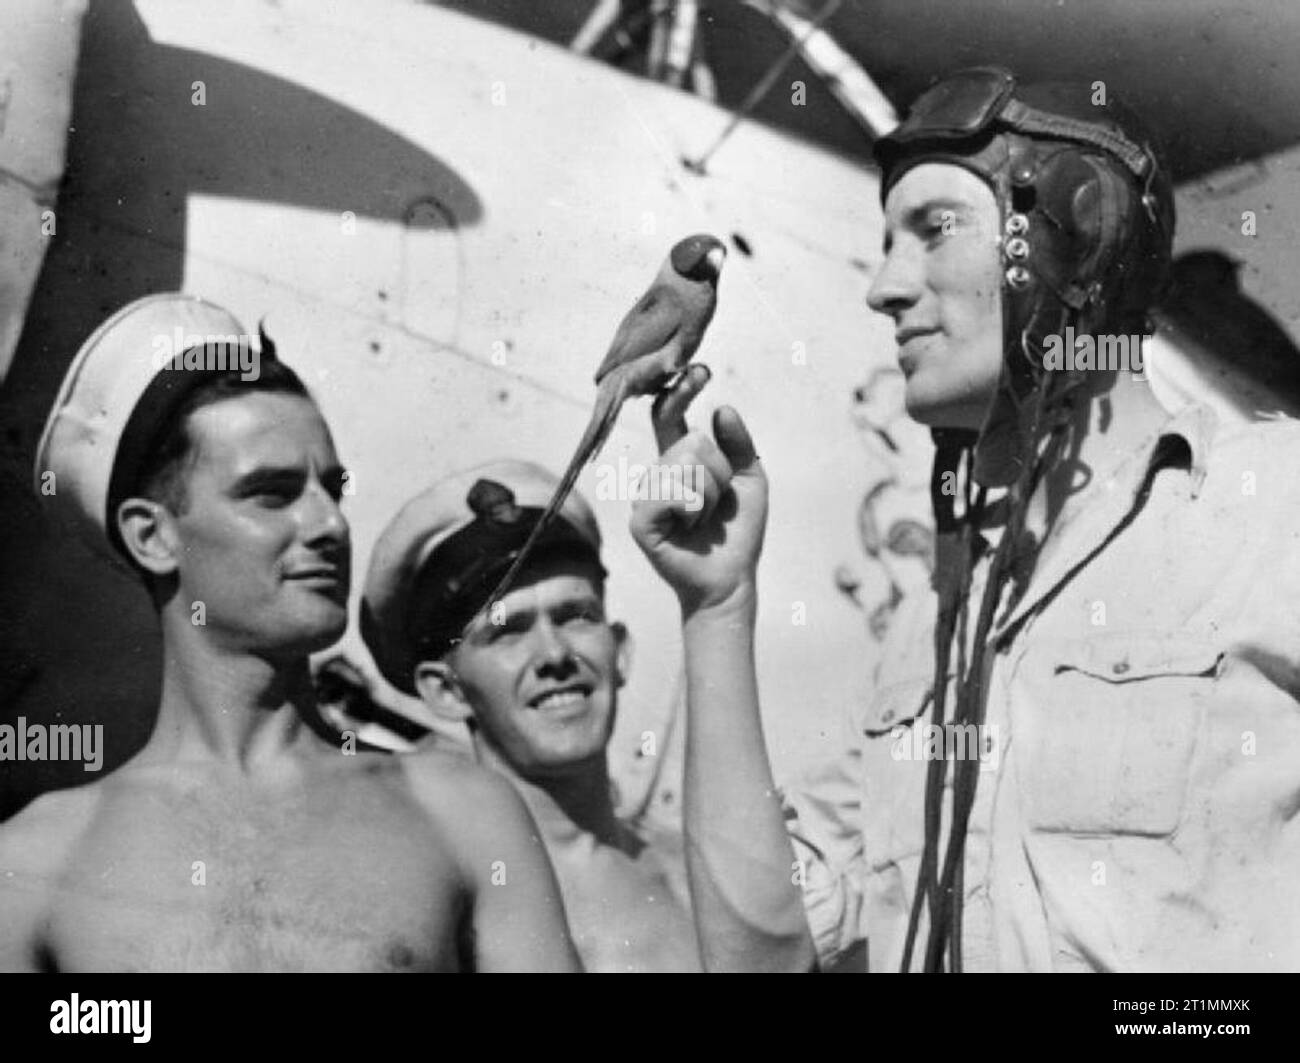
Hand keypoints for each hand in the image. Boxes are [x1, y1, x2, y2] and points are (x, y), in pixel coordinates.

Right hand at [629, 365, 767, 614]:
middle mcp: (657, 474)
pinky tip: (689, 528)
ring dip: (709, 496)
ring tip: (703, 519)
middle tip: (716, 504)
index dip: (681, 392)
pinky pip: (669, 494)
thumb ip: (739, 443)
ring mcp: (645, 496)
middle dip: (720, 475)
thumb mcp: (750, 479)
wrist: (730, 578)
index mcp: (679, 460)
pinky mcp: (640, 521)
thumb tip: (721, 407)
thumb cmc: (737, 531)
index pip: (670, 416)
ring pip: (684, 468)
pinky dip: (692, 510)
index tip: (699, 370)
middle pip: (692, 444)